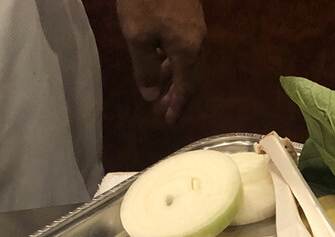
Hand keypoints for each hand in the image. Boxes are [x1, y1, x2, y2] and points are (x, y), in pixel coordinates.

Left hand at [116, 0, 205, 123]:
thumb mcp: (137, 36)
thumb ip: (144, 69)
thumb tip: (151, 96)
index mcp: (187, 51)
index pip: (186, 88)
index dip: (178, 106)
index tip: (169, 122)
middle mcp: (197, 42)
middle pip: (191, 77)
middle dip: (177, 96)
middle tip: (162, 111)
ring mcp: (195, 28)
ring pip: (187, 62)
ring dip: (173, 78)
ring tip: (158, 90)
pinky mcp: (188, 16)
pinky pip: (184, 48)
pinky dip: (172, 61)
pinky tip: (159, 60)